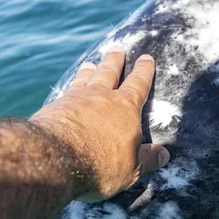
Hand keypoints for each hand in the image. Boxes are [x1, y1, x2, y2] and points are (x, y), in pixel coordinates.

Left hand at [30, 48, 169, 198]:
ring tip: (90, 63)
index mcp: (126, 108)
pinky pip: (67, 90)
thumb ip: (147, 159)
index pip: (138, 85)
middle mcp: (102, 97)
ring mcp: (76, 98)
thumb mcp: (131, 169)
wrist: (54, 157)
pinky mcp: (56, 106)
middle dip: (115, 61)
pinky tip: (69, 87)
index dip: (143, 71)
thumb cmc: (100, 164)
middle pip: (110, 72)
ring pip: (86, 78)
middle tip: (116, 49)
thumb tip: (164, 154)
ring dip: (90, 70)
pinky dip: (71, 85)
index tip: (146, 58)